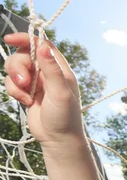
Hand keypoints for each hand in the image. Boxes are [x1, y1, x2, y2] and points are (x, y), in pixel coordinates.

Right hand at [3, 33, 83, 148]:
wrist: (58, 140)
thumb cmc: (65, 117)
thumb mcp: (60, 93)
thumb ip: (52, 70)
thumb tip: (43, 46)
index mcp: (60, 69)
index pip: (42, 45)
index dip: (26, 39)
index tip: (9, 39)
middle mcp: (48, 73)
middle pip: (24, 55)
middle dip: (18, 67)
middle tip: (24, 82)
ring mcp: (36, 82)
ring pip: (15, 68)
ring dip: (15, 81)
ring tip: (25, 96)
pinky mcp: (26, 92)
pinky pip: (12, 83)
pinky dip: (14, 91)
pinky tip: (26, 102)